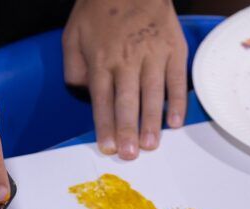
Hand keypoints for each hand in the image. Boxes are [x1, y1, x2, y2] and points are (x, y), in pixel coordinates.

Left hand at [63, 0, 187, 159]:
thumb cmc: (100, 10)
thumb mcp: (73, 34)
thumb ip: (74, 68)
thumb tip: (84, 94)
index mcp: (102, 59)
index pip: (102, 99)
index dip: (105, 125)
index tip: (108, 147)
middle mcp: (127, 60)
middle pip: (127, 100)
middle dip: (128, 129)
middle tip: (130, 154)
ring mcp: (153, 55)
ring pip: (152, 94)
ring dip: (152, 122)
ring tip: (151, 145)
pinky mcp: (174, 50)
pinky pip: (177, 80)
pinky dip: (177, 102)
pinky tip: (175, 122)